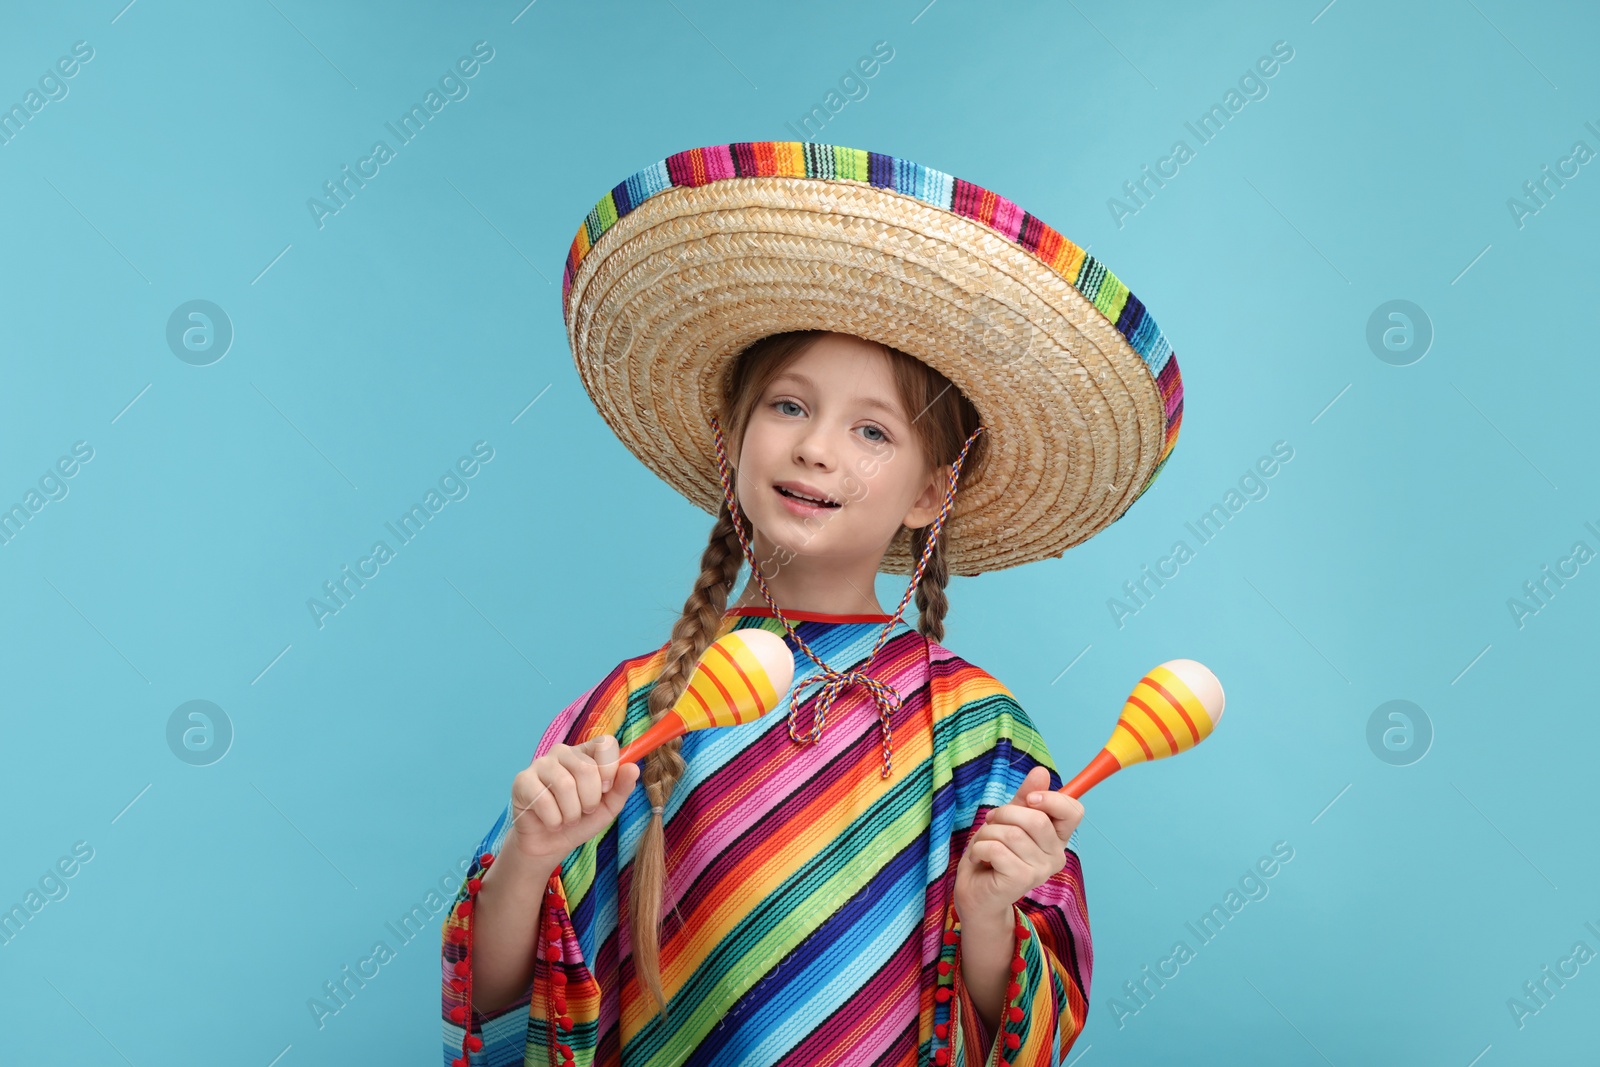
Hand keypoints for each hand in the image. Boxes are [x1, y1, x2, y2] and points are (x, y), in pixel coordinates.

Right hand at [505, 735, 640, 863]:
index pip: (605, 743)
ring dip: (571, 813)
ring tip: (568, 818)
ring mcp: (540, 764)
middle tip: (583, 811)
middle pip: (586, 768)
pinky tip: (551, 822)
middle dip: (590, 800)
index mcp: (587, 753)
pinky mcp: (522, 780)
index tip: (605, 790)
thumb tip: (633, 768)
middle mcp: (563, 752)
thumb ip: (622, 787)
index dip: (609, 769)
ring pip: (564, 785)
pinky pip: (543, 800)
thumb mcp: (608, 807)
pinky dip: (554, 820)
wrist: (551, 844)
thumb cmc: (581, 820)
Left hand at [954, 765, 1083, 920]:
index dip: (1052, 799)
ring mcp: (1041, 871)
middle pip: (1037, 819)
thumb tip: (1041, 771)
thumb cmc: (994, 854)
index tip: (1029, 799)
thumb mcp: (1009, 819)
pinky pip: (997, 849)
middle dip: (1005, 814)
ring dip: (988, 833)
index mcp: (1057, 838)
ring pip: (1012, 834)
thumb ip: (1026, 798)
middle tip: (992, 823)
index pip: (1074, 811)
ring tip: (984, 844)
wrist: (976, 892)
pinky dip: (980, 848)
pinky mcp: (1022, 880)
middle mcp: (1056, 856)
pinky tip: (979, 857)